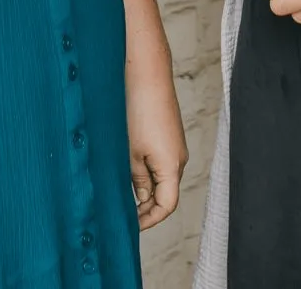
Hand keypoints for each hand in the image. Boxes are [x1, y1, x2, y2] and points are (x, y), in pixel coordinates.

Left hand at [127, 72, 186, 230]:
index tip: (131, 226)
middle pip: (166, 193)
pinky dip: (146, 172)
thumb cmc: (138, 111)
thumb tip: (142, 199)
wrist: (147, 74)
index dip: (149, 219)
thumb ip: (137, 180)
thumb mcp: (130, 153)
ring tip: (121, 193)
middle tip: (122, 214)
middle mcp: (179, 158)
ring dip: (144, 188)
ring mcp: (175, 146)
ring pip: (162, 178)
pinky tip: (127, 169)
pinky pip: (161, 162)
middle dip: (145, 206)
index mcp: (172, 166)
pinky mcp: (169, 135)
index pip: (166, 205)